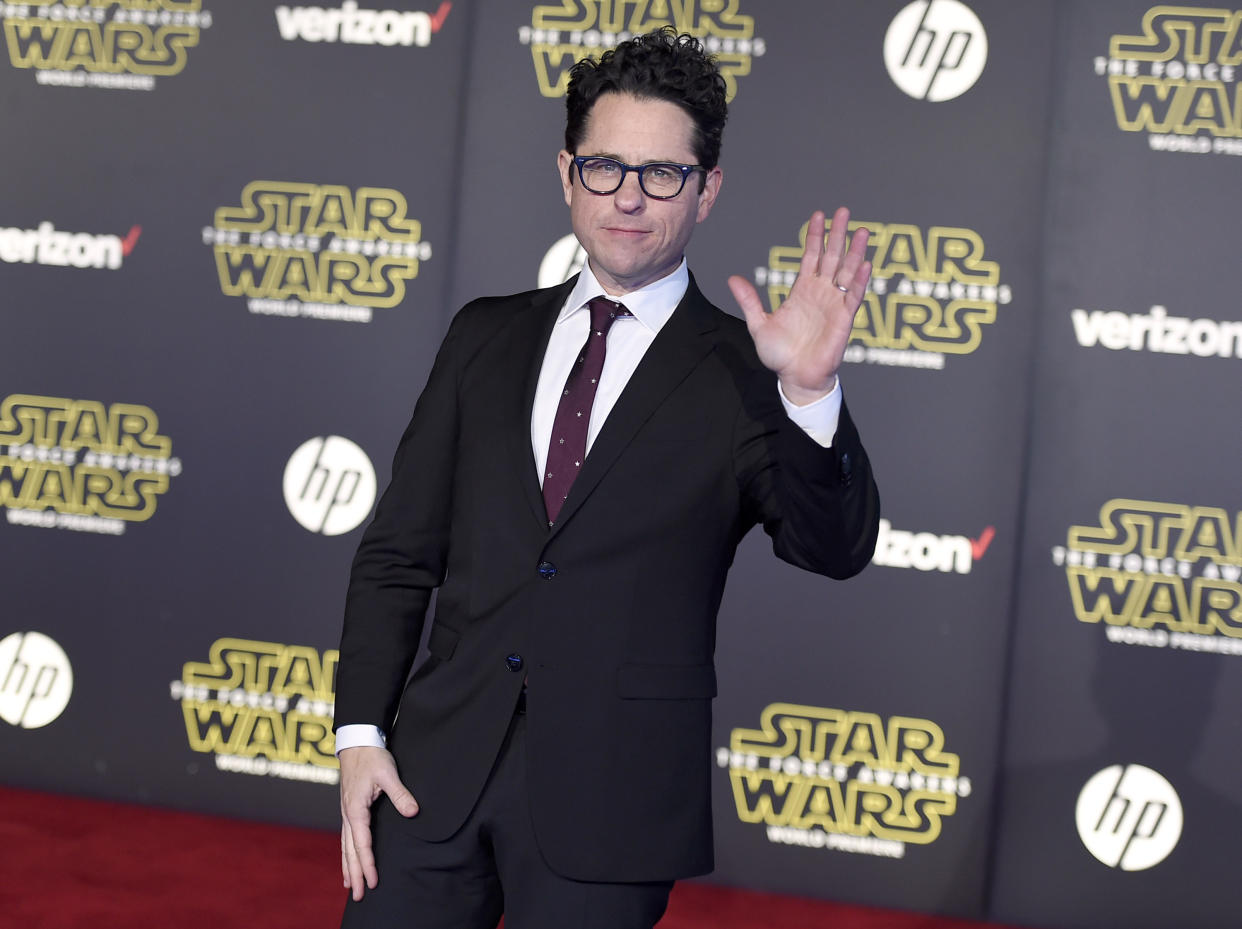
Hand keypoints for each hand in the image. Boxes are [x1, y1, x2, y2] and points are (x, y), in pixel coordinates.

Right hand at [339, 746, 418, 900]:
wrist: (356, 742)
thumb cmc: (372, 757)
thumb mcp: (388, 773)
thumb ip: (400, 794)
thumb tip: (413, 812)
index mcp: (356, 809)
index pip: (362, 843)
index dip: (368, 864)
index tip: (372, 881)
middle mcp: (348, 814)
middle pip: (350, 851)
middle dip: (355, 874)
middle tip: (359, 895)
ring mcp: (347, 813)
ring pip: (345, 846)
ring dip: (348, 867)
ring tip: (350, 887)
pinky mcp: (349, 810)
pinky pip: (346, 838)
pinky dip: (346, 854)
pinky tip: (348, 863)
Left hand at [728, 207, 871, 404]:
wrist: (794, 378)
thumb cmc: (781, 355)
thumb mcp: (759, 324)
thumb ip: (749, 301)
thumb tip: (733, 279)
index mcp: (802, 291)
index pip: (811, 257)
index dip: (815, 237)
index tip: (818, 216)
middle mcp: (821, 293)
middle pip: (832, 257)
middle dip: (837, 235)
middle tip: (843, 211)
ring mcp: (834, 305)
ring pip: (847, 272)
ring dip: (855, 252)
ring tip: (862, 231)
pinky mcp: (844, 320)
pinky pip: (853, 297)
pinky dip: (859, 281)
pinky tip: (865, 264)